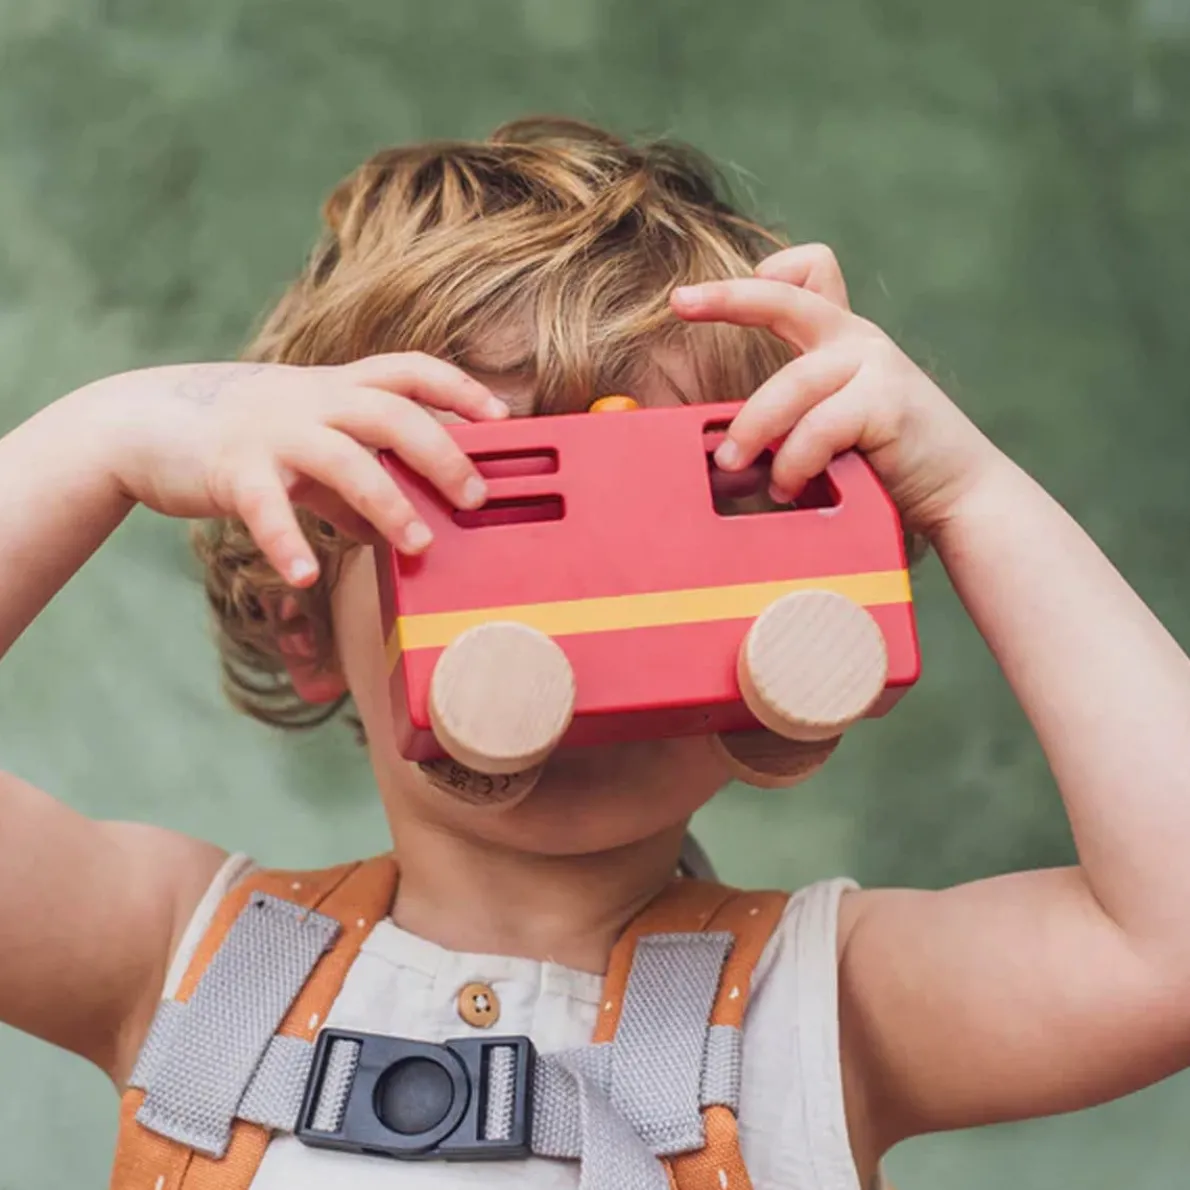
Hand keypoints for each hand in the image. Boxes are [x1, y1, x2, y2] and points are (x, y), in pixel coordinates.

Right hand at [99, 353, 507, 584]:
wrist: (142, 423)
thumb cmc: (240, 436)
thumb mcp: (304, 448)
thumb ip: (349, 485)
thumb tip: (388, 529)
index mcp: (334, 389)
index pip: (409, 371)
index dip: (459, 387)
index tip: (502, 415)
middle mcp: (311, 401)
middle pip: (391, 413)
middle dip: (441, 453)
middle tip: (476, 497)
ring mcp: (272, 432)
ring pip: (342, 459)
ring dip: (386, 503)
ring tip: (418, 545)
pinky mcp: (232, 468)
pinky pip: (266, 508)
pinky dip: (288, 543)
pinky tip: (307, 577)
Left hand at [670, 244, 998, 537]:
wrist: (962, 494)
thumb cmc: (889, 467)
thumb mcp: (837, 428)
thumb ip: (796, 418)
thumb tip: (723, 447)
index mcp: (843, 339)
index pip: (806, 274)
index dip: (755, 278)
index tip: (700, 296)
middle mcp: (859, 339)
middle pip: (785, 299)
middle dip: (727, 297)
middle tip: (678, 306)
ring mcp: (876, 365)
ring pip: (791, 385)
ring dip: (753, 430)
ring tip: (732, 466)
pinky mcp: (888, 401)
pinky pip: (818, 428)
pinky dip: (794, 462)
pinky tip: (790, 489)